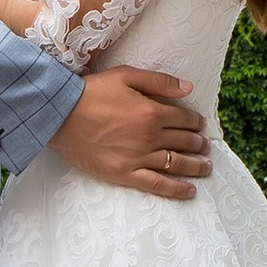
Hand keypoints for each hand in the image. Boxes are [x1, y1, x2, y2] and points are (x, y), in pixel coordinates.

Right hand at [52, 66, 211, 201]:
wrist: (60, 114)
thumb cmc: (91, 92)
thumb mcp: (126, 75)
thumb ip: (159, 81)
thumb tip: (188, 88)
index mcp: (152, 112)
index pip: (184, 118)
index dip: (195, 121)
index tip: (199, 124)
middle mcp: (150, 137)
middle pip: (184, 142)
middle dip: (198, 143)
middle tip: (204, 146)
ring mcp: (138, 158)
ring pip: (176, 164)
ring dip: (196, 166)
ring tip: (206, 167)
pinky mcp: (125, 174)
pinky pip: (157, 185)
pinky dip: (177, 189)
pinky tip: (190, 190)